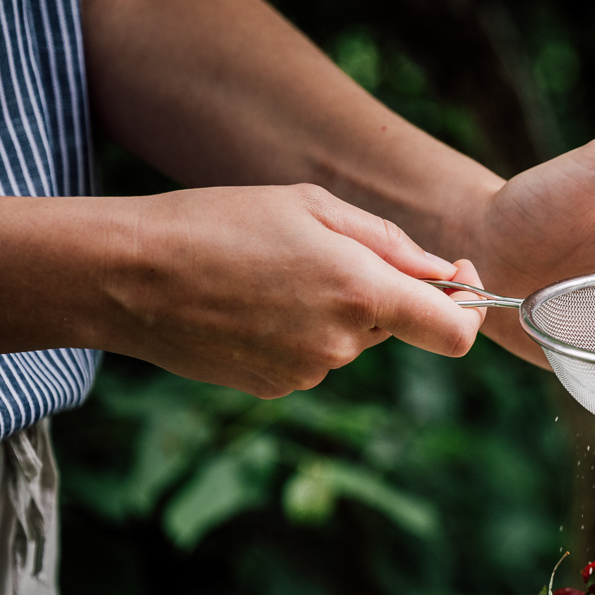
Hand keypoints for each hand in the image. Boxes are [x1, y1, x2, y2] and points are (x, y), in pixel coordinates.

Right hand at [107, 184, 483, 397]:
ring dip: (334, 310)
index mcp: (362, 291)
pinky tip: (249, 303)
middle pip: (396, 326)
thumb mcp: (310, 205)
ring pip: (351, 341)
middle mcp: (343, 344)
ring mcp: (309, 373)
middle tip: (322, 252)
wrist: (126, 275)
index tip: (458, 281)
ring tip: (270, 273)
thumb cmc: (217, 223)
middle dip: (380, 293)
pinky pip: (311, 358)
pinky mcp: (276, 388)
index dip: (469, 310)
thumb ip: (388, 242)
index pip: (454, 332)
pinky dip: (298, 332)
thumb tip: (443, 272)